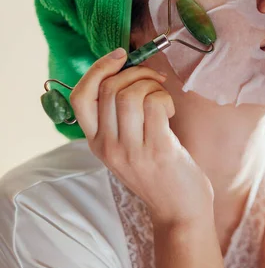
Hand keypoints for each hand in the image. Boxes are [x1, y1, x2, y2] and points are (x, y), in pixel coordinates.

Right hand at [70, 47, 212, 225]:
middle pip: (107, 89)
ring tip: (163, 99)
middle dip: (135, 73)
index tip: (120, 56)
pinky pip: (154, 104)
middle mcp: (108, 147)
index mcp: (96, 143)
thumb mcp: (128, 149)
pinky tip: (170, 113)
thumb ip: (120, 119)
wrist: (180, 211)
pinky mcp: (157, 150)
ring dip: (151, 85)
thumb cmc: (159, 174)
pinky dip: (164, 98)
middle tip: (155, 80)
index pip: (80, 97)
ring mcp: (131, 151)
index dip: (97, 69)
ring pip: (129, 94)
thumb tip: (126, 73)